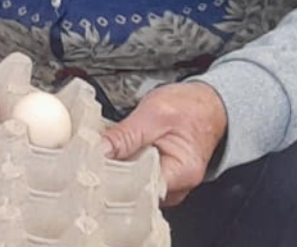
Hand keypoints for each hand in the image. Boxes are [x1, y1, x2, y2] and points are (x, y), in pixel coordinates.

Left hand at [100, 82, 228, 206]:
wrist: (207, 104)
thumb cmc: (190, 107)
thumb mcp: (153, 114)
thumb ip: (125, 135)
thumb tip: (99, 151)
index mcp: (181, 173)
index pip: (140, 190)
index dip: (113, 181)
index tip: (92, 168)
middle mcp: (177, 187)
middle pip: (134, 191)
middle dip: (109, 176)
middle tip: (89, 158)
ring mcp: (168, 185)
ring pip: (131, 185)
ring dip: (114, 171)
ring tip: (102, 153)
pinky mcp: (158, 178)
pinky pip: (134, 178)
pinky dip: (122, 167)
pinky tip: (113, 155)